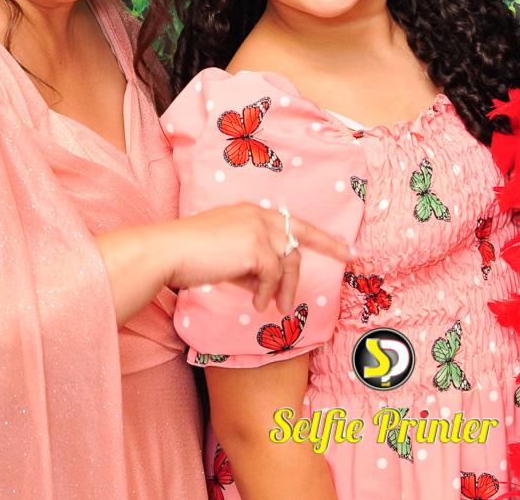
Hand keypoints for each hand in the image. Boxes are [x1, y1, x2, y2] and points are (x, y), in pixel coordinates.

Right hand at [162, 203, 351, 311]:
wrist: (169, 251)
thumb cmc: (190, 255)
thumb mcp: (227, 253)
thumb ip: (251, 262)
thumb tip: (267, 284)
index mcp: (253, 212)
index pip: (294, 223)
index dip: (323, 237)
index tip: (347, 247)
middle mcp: (260, 215)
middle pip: (299, 240)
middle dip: (324, 253)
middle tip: (350, 261)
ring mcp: (259, 229)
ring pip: (288, 262)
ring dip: (284, 289)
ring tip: (275, 307)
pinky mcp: (256, 248)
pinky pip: (272, 277)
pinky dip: (266, 293)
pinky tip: (255, 303)